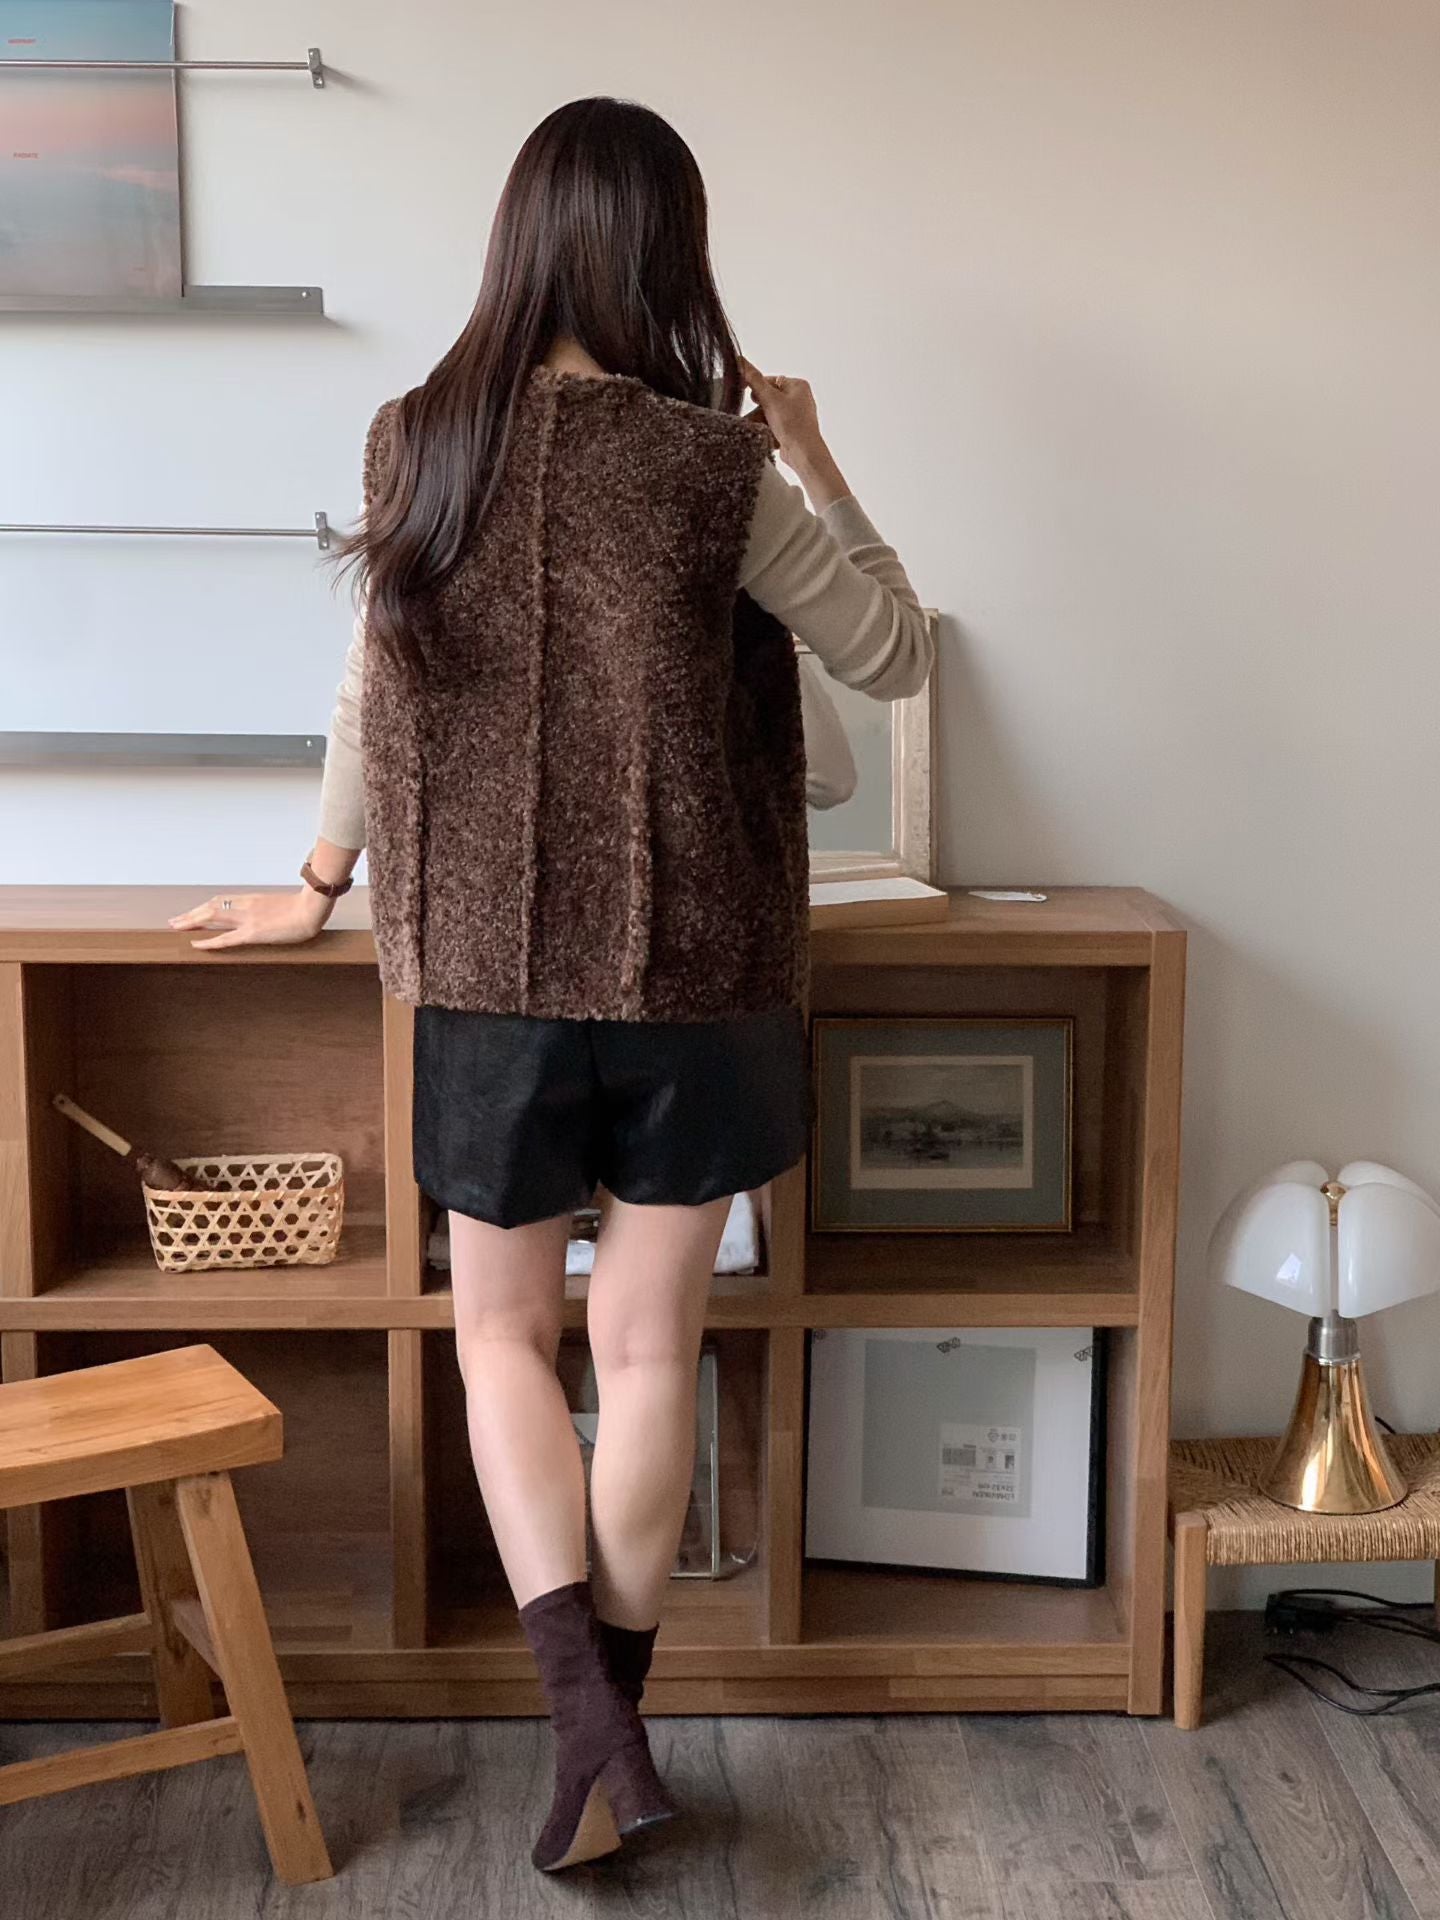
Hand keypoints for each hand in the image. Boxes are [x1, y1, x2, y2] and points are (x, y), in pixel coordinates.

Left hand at [167, 886, 334, 950]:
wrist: (311, 909)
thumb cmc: (301, 907)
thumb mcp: (278, 904)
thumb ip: (264, 908)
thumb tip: (260, 914)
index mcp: (250, 898)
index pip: (219, 901)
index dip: (202, 907)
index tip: (191, 912)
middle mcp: (244, 906)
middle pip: (210, 908)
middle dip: (190, 914)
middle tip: (174, 921)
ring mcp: (247, 919)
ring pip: (211, 917)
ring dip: (192, 922)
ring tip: (176, 927)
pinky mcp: (253, 933)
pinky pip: (225, 938)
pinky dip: (208, 941)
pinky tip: (196, 943)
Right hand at [738, 357, 821, 462]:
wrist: (803, 453)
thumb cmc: (793, 424)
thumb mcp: (769, 399)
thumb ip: (754, 380)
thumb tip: (741, 361)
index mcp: (798, 386)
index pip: (771, 380)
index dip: (758, 388)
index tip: (749, 394)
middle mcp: (799, 399)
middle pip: (769, 398)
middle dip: (759, 408)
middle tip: (756, 415)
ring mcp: (796, 415)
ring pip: (770, 413)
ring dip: (761, 421)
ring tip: (759, 428)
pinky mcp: (791, 430)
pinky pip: (774, 425)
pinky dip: (768, 430)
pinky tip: (767, 435)